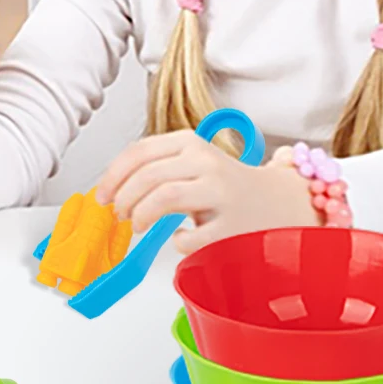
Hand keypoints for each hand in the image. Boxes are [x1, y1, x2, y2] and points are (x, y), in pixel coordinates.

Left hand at [95, 134, 316, 254]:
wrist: (280, 202)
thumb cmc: (225, 185)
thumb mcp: (191, 163)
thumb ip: (156, 168)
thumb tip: (112, 189)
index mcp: (191, 142)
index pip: (139, 152)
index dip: (113, 176)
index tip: (102, 195)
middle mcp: (206, 162)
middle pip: (147, 176)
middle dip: (124, 198)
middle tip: (119, 214)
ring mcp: (221, 192)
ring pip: (164, 197)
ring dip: (142, 214)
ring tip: (139, 225)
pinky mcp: (233, 223)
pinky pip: (190, 236)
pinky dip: (177, 241)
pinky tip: (181, 238)